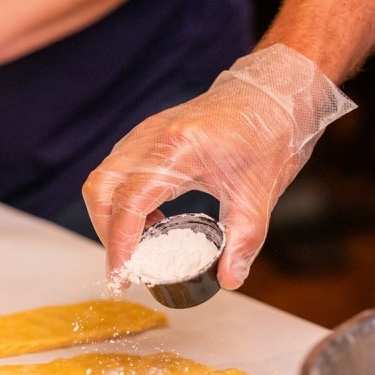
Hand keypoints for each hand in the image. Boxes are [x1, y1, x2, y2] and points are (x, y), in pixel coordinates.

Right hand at [83, 44, 355, 288]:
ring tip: (143, 246)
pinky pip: (117, 171)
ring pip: (104, 180)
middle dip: (107, 233)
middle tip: (129, 267)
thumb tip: (228, 279)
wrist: (273, 95)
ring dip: (112, 217)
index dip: (120, 245)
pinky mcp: (147, 135)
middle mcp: (150, 136)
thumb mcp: (258, 196)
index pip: (128, 204)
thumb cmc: (268, 134)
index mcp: (176, 149)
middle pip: (101, 190)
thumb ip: (242, 243)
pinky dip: (122, 201)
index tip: (122, 277)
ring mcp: (145, 132)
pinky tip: (153, 221)